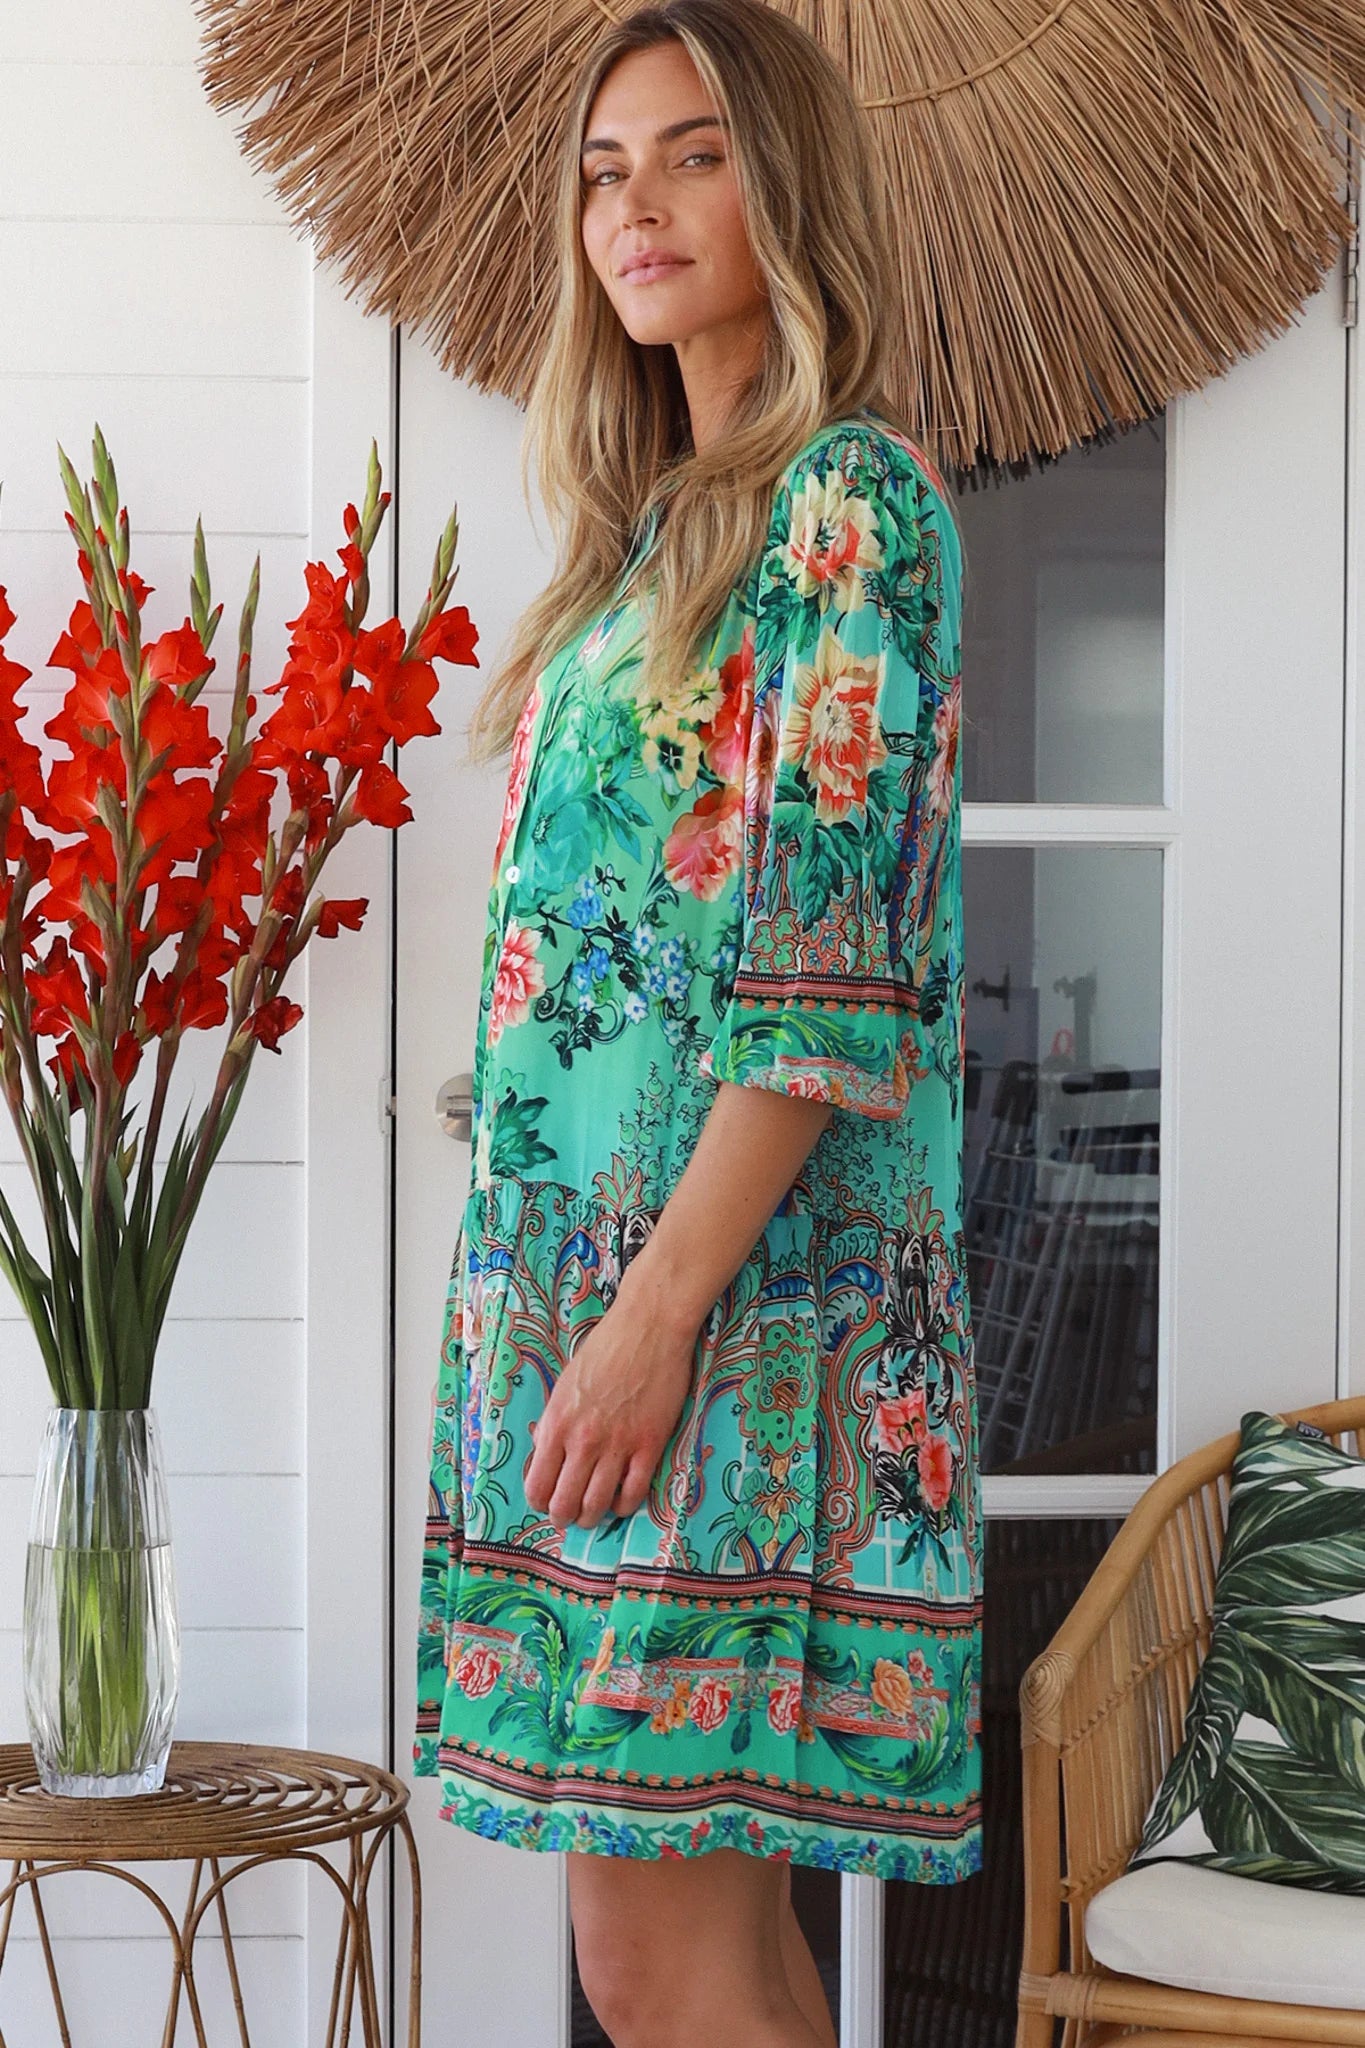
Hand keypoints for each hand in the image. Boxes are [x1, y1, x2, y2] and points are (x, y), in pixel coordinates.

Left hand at [523, 1287, 699, 1529]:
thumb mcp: (564, 1386)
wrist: (647, 1329)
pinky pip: (633, 1494)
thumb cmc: (603, 1350)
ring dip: (591, 1518)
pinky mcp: (649, 1445)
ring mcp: (617, 1445)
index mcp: (556, 1424)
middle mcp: (582, 1441)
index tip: (546, 1500)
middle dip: (563, 1517)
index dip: (539, 1502)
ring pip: (597, 1506)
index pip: (537, 1486)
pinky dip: (623, 1505)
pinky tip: (620, 1499)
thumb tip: (547, 1456)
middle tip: (568, 1515)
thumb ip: (556, 1424)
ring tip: (592, 1514)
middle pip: (564, 1505)